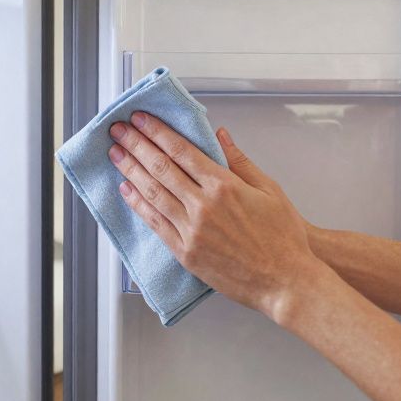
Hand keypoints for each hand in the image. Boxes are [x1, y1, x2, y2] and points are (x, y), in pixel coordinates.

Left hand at [107, 111, 322, 321]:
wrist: (284, 281)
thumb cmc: (283, 238)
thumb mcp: (269, 190)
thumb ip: (240, 161)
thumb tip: (220, 135)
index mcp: (224, 186)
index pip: (182, 151)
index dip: (158, 132)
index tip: (142, 119)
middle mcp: (203, 206)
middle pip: (161, 168)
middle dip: (137, 145)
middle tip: (119, 129)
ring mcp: (192, 231)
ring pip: (153, 193)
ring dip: (131, 170)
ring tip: (116, 154)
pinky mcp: (186, 253)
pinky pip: (156, 224)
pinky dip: (138, 205)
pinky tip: (126, 190)